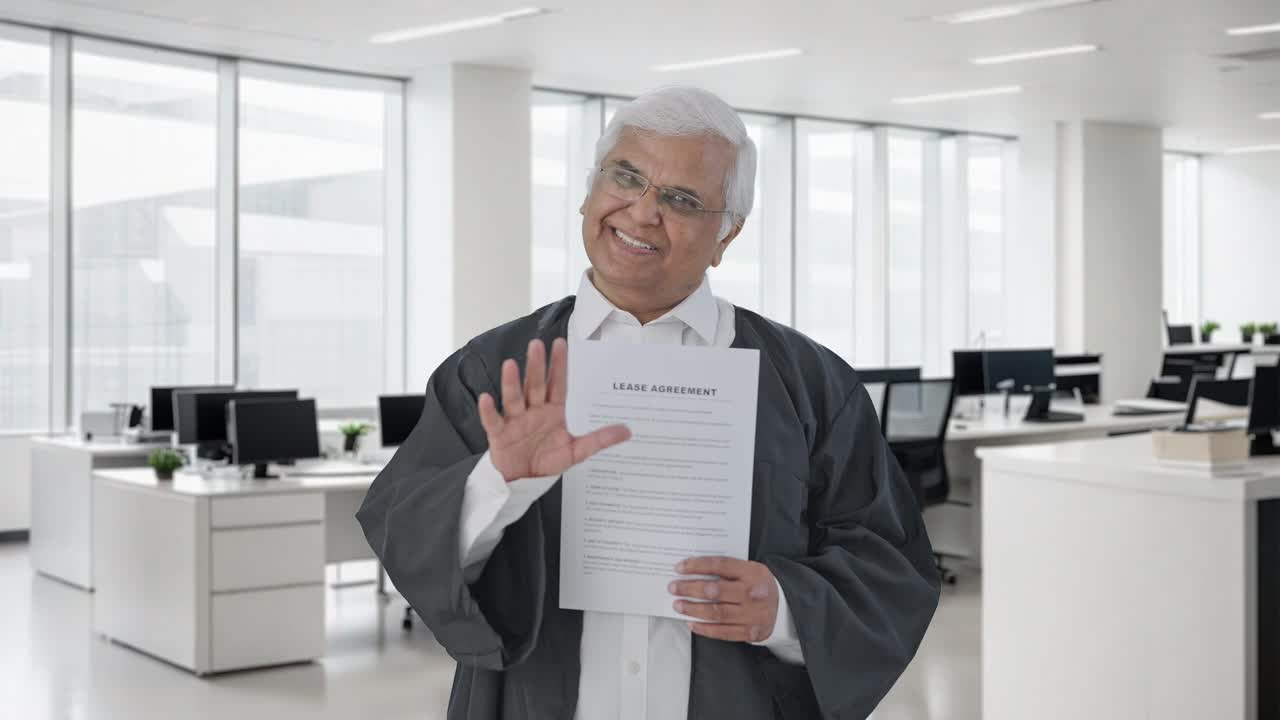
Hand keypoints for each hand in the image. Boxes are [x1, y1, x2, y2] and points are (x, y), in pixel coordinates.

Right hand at [477, 338, 630, 482]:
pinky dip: (488, 411)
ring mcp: (515, 421)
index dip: (559, 365)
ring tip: (510, 364)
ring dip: (511, 382)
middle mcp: (533, 410)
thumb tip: (627, 431)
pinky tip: (486, 398)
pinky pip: (493, 421)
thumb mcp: (576, 451)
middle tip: (537, 345)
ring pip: (513, 398)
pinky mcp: (499, 435)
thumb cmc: (547, 460)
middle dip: (536, 366)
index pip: (557, 384)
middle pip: (535, 385)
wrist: (524, 480)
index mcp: (552, 410)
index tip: (561, 344)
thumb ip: (599, 439)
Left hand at [669, 556, 778, 642]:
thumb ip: (727, 570)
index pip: (720, 565)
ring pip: (717, 612)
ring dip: (694, 609)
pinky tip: (692, 623)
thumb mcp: (750, 570)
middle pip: (715, 590)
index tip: (679, 567)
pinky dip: (705, 628)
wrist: (786, 607)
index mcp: (753, 572)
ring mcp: (752, 614)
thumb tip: (692, 569)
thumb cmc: (759, 585)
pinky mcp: (751, 632)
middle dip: (690, 588)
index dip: (697, 566)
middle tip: (673, 587)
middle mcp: (753, 593)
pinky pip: (724, 632)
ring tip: (678, 605)